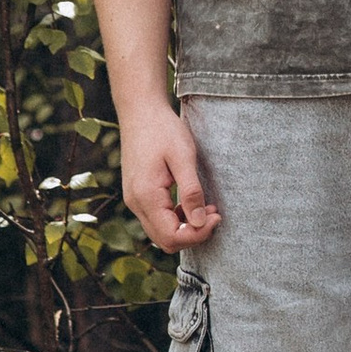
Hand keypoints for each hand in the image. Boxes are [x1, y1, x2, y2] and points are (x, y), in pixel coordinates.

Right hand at [119, 100, 219, 253]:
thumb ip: (191, 192)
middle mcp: (135, 203)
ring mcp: (134, 199)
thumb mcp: (184, 157)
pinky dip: (175, 218)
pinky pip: (156, 218)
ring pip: (160, 231)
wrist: (140, 111)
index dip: (197, 234)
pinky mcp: (138, 194)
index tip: (217, 216)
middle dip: (193, 234)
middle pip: (164, 240)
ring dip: (185, 227)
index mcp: (146, 196)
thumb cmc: (163, 129)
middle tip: (214, 213)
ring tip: (207, 207)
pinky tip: (191, 202)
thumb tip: (200, 222)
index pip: (171, 236)